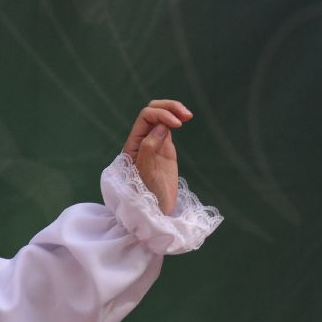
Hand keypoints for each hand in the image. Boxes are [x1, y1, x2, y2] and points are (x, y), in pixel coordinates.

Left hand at [121, 100, 192, 215]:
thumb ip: (149, 149)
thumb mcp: (146, 174)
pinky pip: (166, 126)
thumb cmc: (147, 196)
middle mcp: (141, 140)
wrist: (155, 213)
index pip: (145, 117)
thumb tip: (160, 126)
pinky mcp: (164, 148)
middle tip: (186, 116)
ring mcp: (153, 143)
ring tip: (188, 115)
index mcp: (133, 144)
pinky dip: (176, 119)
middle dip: (169, 108)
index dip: (161, 115)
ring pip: (160, 116)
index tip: (177, 125)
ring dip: (173, 111)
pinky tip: (185, 120)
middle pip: (152, 111)